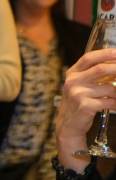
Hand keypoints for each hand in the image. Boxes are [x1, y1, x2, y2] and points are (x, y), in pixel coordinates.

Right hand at [57, 47, 115, 171]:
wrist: (68, 126)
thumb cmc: (79, 103)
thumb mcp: (80, 86)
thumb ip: (92, 75)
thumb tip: (114, 66)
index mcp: (72, 74)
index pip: (88, 58)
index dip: (104, 53)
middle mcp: (72, 82)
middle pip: (101, 69)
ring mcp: (78, 94)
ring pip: (109, 88)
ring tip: (115, 97)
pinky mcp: (85, 106)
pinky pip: (109, 101)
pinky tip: (114, 106)